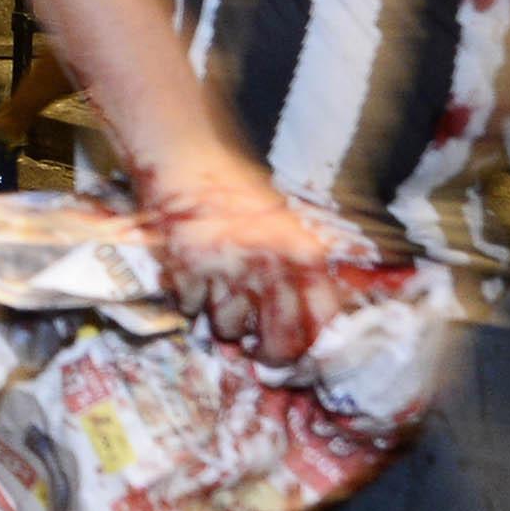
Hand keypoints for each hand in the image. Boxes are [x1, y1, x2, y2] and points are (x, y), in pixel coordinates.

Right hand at [144, 167, 346, 361]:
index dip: (312, 346)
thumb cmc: (238, 189)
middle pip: (280, 343)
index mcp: (302, 251)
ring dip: (221, 320)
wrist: (186, 155)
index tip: (301, 352)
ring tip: (219, 291)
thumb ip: (303, 267)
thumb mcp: (287, 221)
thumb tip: (320, 321)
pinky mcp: (186, 266)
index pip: (322, 321)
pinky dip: (188, 300)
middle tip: (258, 351)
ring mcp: (226, 266)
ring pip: (227, 329)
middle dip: (268, 355)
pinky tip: (192, 276)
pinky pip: (189, 309)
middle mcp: (268, 263)